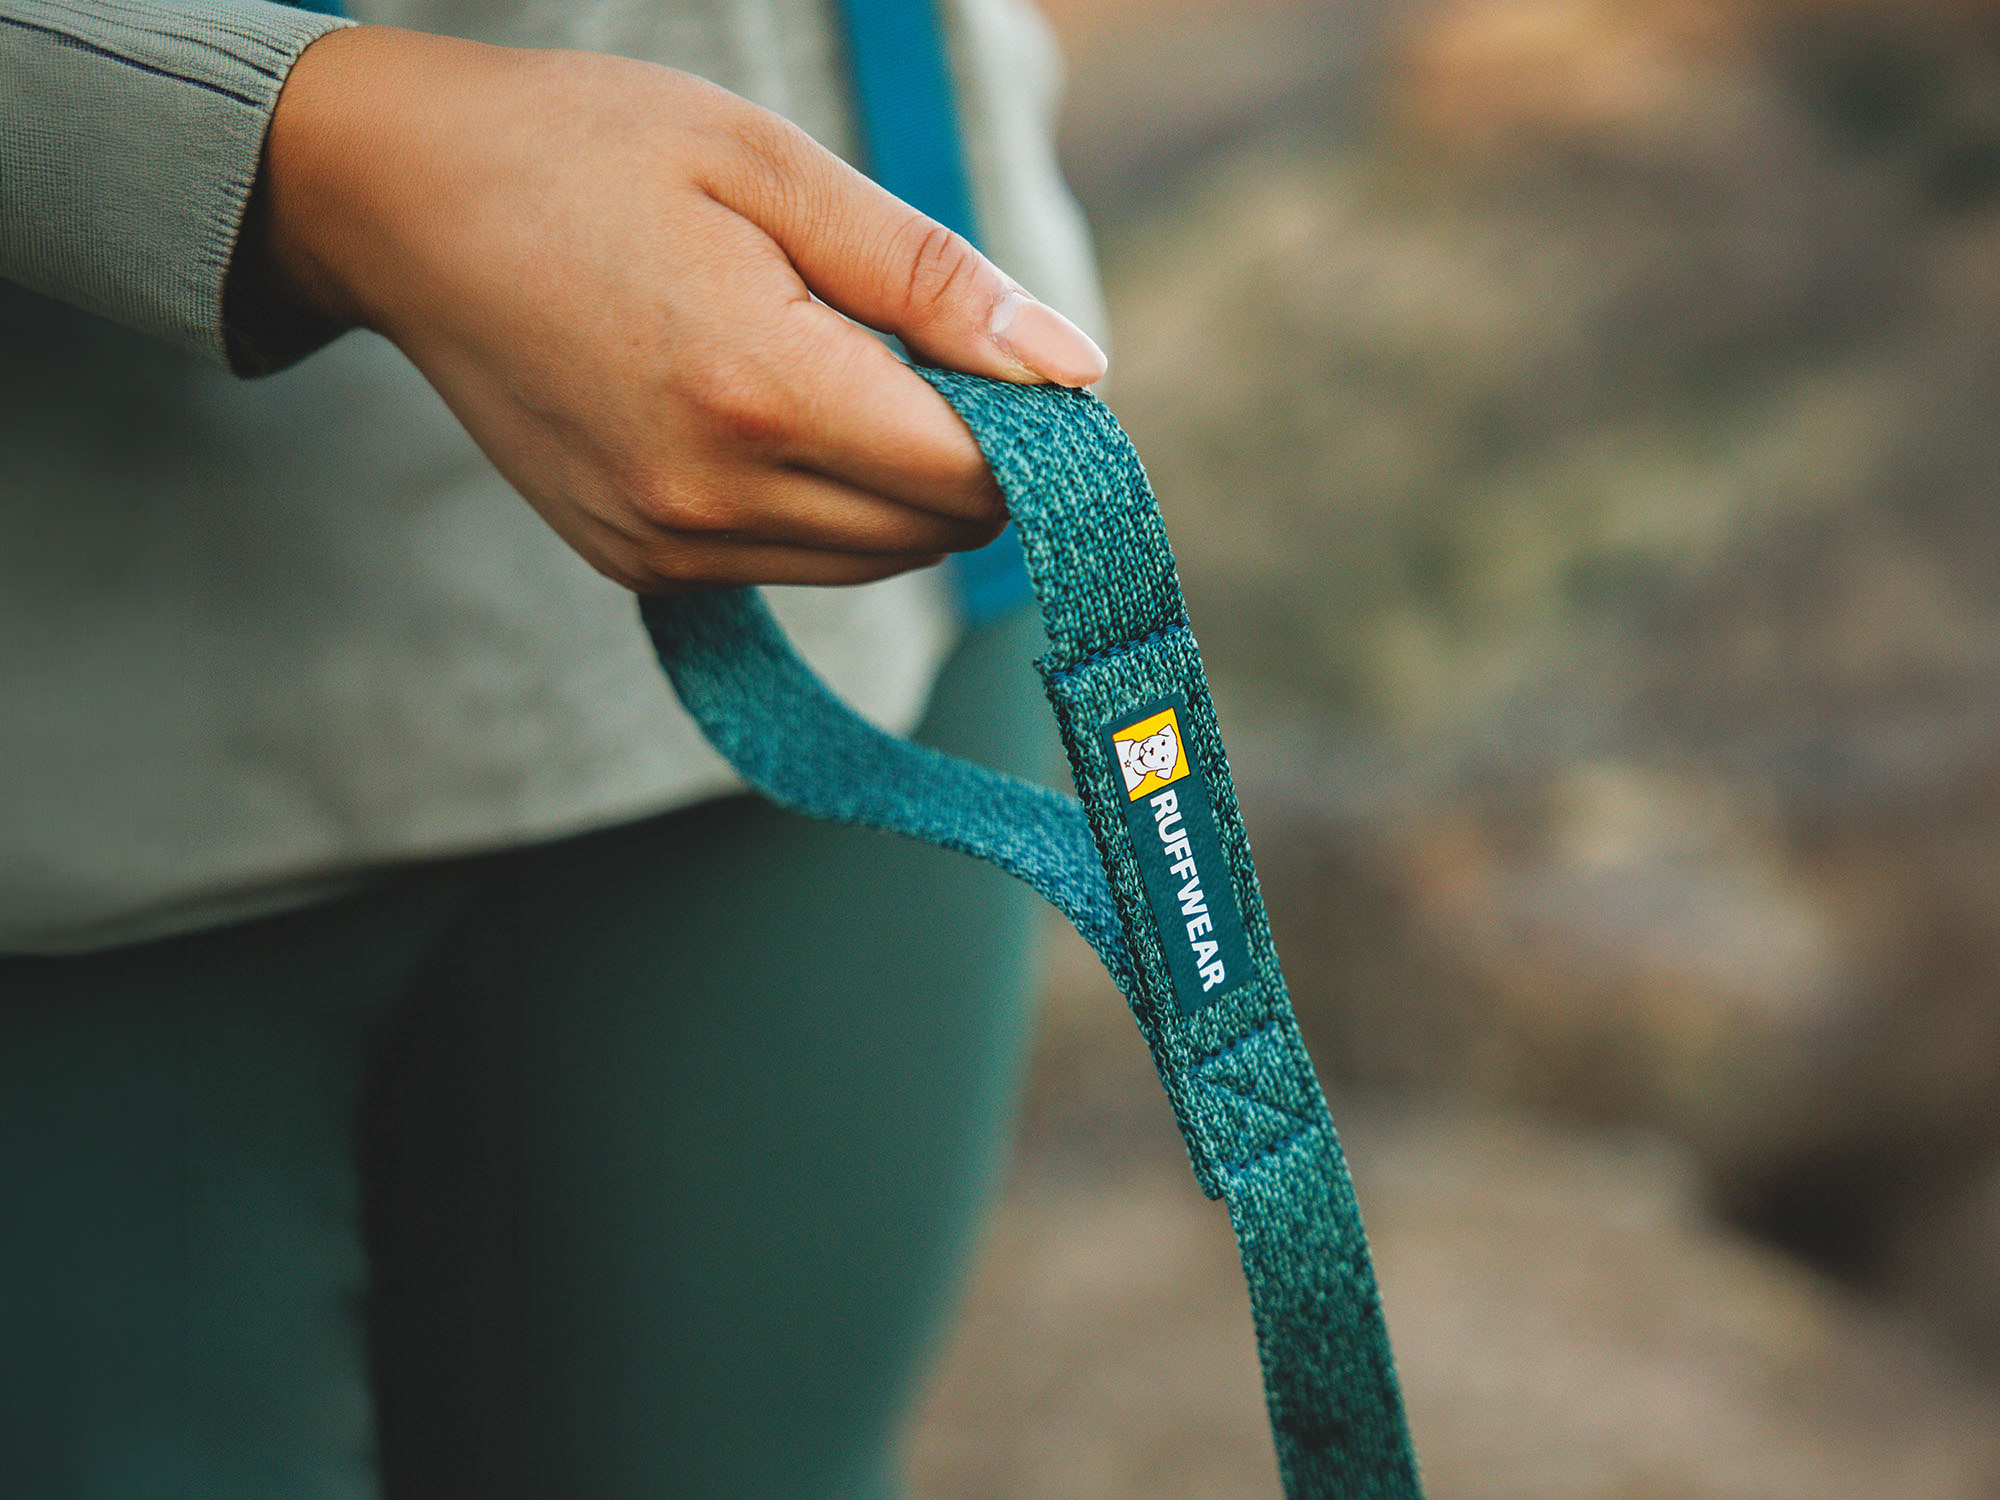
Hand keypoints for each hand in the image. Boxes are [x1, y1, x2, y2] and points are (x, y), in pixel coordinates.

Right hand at [251, 25, 1105, 590]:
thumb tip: (1076, 370)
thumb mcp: (776, 170)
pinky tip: (774, 415)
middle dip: (971, 458)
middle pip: (932, 533)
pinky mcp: (632, 565)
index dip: (1027, 428)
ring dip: (898, 486)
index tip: (1013, 360)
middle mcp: (711, 499)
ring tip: (839, 367)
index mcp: (761, 390)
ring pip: (870, 562)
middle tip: (925, 348)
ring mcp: (664, 547)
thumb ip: (936, 281)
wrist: (401, 205)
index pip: (971, 477)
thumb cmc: (591, 154)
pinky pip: (787, 567)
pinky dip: (822, 507)